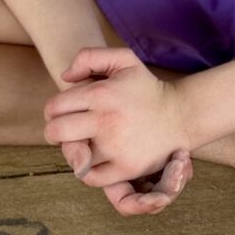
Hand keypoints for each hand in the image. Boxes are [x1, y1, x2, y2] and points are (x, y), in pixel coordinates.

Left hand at [44, 46, 193, 193]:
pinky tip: (93, 161)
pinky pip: (90, 177)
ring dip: (72, 151)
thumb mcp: (123, 60)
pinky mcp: (126, 168)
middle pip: (55, 133)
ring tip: (83, 144)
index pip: (54, 107)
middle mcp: (106, 120)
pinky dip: (86, 171)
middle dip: (56, 132)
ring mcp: (116, 147)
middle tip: (68, 131)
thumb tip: (65, 77)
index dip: (54, 111)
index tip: (65, 114)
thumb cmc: (145, 88)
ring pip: (71, 156)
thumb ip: (89, 57)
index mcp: (101, 93)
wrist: (181, 115)